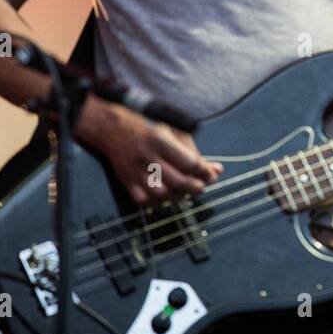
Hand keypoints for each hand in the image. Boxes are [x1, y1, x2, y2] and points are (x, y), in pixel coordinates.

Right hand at [75, 97, 221, 205]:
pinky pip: (144, 202)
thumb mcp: (173, 132)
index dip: (205, 171)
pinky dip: (158, 203)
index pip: (190, 162)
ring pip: (162, 195)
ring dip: (178, 197)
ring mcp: (136, 172)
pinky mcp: (127, 182)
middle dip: (195, 188)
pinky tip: (166, 197)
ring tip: (185, 192)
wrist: (115, 131)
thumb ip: (194, 152)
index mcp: (161, 141)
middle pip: (178, 181)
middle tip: (201, 187)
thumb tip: (217, 169)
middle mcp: (148, 158)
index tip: (212, 174)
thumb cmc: (150, 130)